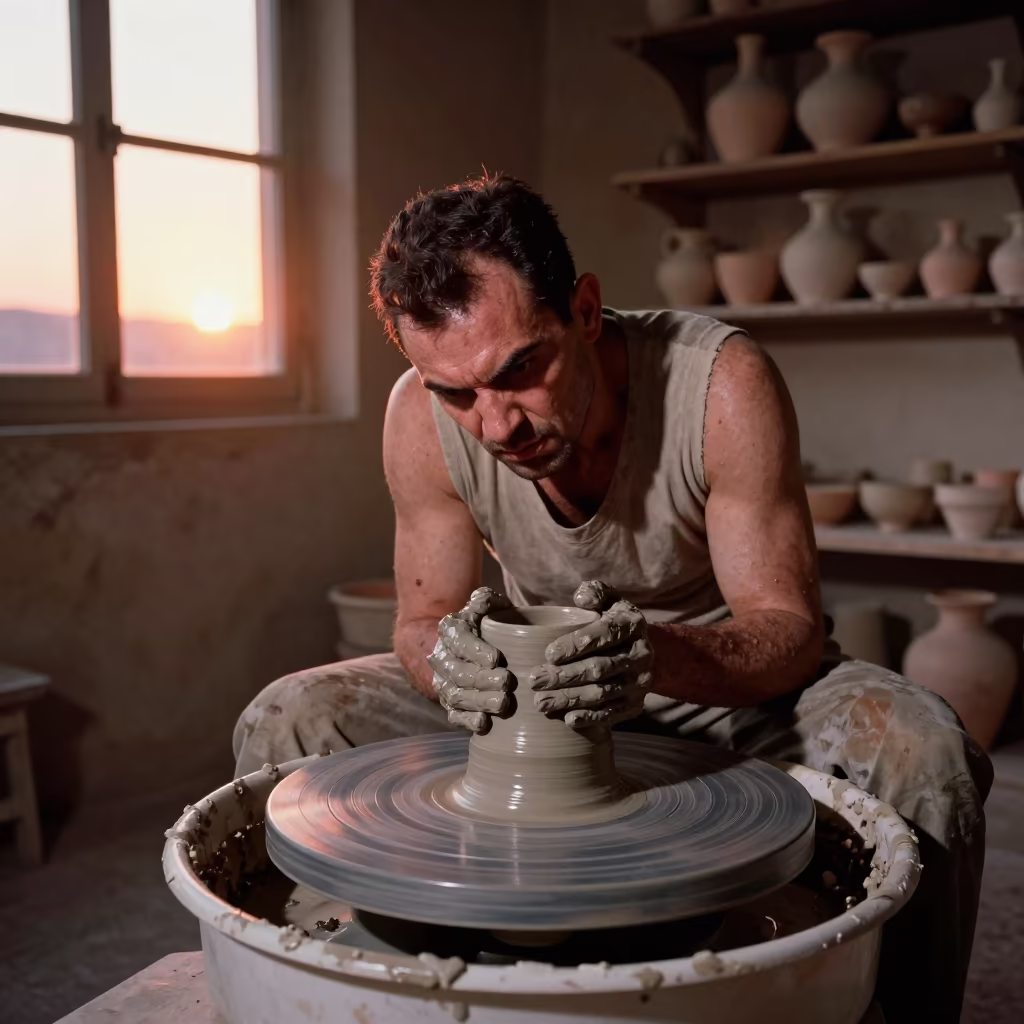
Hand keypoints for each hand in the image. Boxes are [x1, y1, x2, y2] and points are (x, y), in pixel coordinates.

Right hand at [426, 587, 512, 733]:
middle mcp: (441, 657)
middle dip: (482, 679)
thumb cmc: (488, 624)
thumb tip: (481, 599)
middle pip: (457, 672)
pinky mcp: (450, 703)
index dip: (475, 650)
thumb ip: (486, 600)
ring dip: (479, 701)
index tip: (497, 659)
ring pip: (455, 695)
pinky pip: (454, 715)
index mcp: (449, 629)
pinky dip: (467, 721)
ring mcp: (443, 682)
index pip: (457, 639)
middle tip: (507, 682)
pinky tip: (484, 723)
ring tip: (503, 703)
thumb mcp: (488, 606)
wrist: (471, 646)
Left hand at [529, 581, 653, 729]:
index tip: (549, 653)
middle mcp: (641, 654)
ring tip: (541, 701)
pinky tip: (568, 719)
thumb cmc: (613, 620)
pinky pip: (612, 713)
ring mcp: (640, 682)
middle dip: (565, 676)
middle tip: (535, 680)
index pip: (606, 634)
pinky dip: (590, 718)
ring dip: (570, 699)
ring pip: (602, 693)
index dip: (577, 645)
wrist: (641, 650)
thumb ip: (595, 592)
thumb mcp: (609, 600)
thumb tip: (581, 597)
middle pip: (599, 668)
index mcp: (633, 624)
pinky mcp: (636, 704)